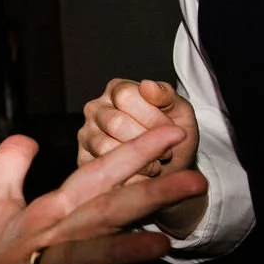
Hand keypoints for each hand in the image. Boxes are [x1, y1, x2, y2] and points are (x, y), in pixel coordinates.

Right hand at [78, 77, 204, 237]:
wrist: (170, 170)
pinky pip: (100, 170)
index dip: (152, 116)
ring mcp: (86, 135)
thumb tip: (148, 86)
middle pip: (115, 122)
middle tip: (166, 152)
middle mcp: (96, 109)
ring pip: (105, 147)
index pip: (126, 96)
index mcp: (117, 90)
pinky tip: (141, 176)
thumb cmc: (172, 137)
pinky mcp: (82, 160)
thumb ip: (167, 96)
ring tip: (155, 165)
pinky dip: (127, 176)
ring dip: (137, 161)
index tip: (173, 131)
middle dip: (147, 141)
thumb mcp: (180, 112)